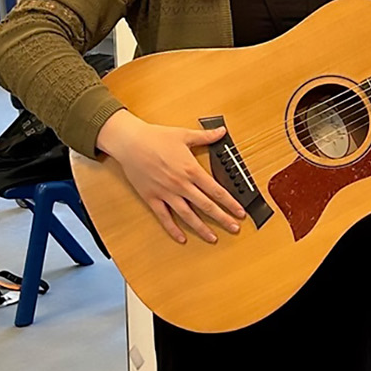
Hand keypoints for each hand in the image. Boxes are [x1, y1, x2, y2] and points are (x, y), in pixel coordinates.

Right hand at [95, 110, 245, 243]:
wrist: (130, 142)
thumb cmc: (155, 137)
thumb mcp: (184, 134)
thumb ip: (206, 136)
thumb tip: (222, 131)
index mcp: (191, 170)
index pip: (216, 191)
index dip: (230, 203)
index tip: (240, 212)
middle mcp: (181, 185)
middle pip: (206, 206)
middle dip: (223, 219)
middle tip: (234, 228)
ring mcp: (167, 193)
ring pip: (188, 216)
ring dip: (202, 228)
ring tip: (213, 238)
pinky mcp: (152, 198)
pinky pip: (164, 217)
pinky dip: (173, 229)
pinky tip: (182, 238)